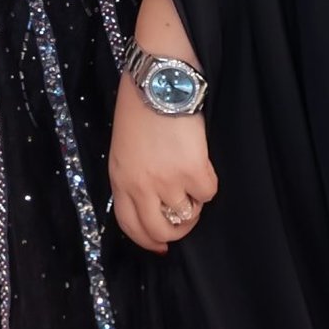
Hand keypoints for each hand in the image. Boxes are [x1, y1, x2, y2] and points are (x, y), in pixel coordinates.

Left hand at [108, 73, 217, 254]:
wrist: (158, 81)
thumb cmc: (140, 105)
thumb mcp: (123, 146)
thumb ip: (133, 175)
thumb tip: (151, 200)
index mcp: (119, 178)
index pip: (129, 226)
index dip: (148, 241)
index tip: (161, 247)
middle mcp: (140, 186)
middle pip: (160, 231)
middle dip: (177, 231)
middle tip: (186, 217)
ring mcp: (166, 181)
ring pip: (188, 214)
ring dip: (194, 200)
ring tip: (192, 175)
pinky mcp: (192, 170)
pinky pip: (208, 193)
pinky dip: (209, 181)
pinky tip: (201, 160)